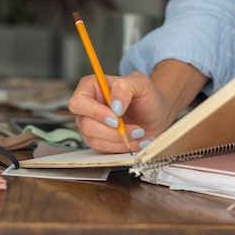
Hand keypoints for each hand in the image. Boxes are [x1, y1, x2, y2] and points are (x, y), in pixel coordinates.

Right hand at [68, 60, 208, 152]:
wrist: (155, 115)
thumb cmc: (146, 96)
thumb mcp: (141, 84)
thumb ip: (125, 88)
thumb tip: (114, 106)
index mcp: (91, 87)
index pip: (79, 102)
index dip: (95, 112)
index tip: (116, 118)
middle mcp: (86, 107)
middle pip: (85, 124)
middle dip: (112, 131)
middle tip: (136, 129)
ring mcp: (90, 126)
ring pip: (94, 140)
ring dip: (120, 141)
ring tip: (139, 134)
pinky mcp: (98, 142)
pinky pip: (103, 150)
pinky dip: (122, 148)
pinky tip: (136, 141)